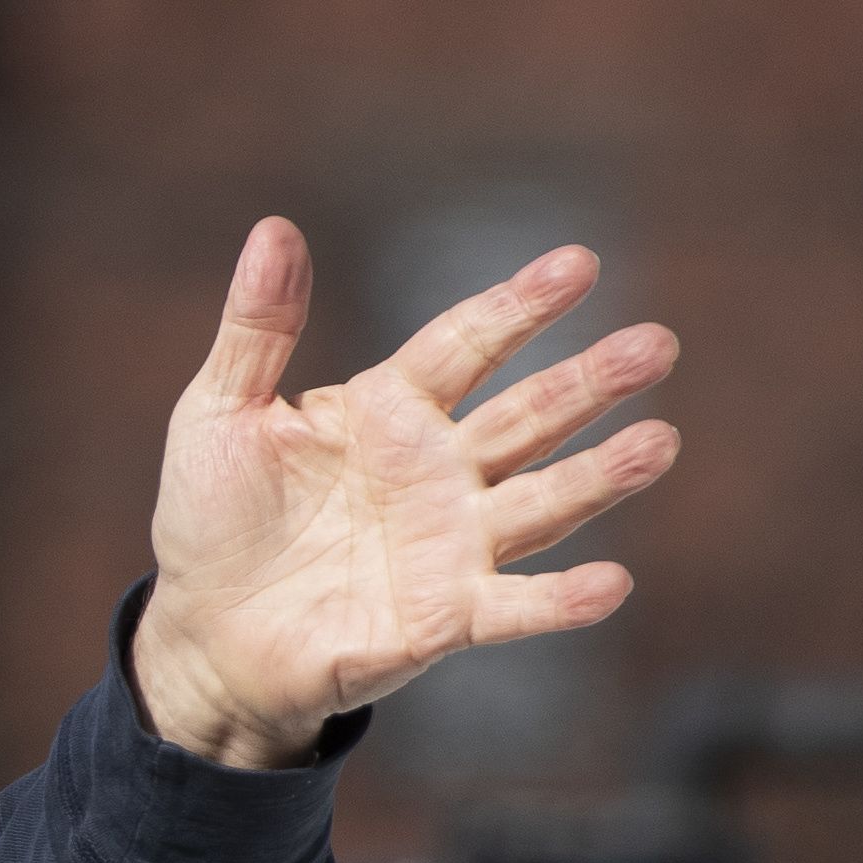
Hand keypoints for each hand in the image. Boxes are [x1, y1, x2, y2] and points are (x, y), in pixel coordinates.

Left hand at [134, 219, 679, 768]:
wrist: (202, 633)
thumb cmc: (213, 520)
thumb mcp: (218, 414)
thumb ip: (256, 329)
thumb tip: (274, 229)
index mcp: (391, 409)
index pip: (469, 344)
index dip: (520, 307)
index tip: (580, 265)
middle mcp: (438, 470)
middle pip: (530, 417)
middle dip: (592, 383)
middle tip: (656, 345)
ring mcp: (450, 543)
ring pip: (543, 502)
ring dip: (602, 475)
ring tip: (660, 442)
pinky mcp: (443, 617)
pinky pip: (514, 606)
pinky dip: (560, 600)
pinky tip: (613, 583)